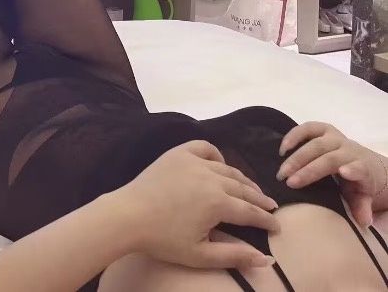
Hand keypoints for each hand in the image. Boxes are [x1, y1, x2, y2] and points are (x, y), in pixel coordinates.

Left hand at [111, 140, 277, 271]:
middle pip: (242, 188)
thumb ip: (235, 256)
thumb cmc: (164, 239)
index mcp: (218, 203)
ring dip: (242, 179)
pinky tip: (219, 165)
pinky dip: (216, 155)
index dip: (266, 220)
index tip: (278, 225)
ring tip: (251, 188)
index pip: (250, 212)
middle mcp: (211, 177)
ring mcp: (194, 161)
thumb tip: (268, 259)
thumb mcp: (200, 254)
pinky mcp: (178, 153)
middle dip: (259, 199)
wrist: (129, 215)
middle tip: (271, 206)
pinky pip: (204, 148)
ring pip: (227, 169)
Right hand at [277, 121, 387, 226]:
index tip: (343, 172)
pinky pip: (308, 128)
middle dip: (308, 169)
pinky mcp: (324, 129)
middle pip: (329, 157)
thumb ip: (362, 207)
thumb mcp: (363, 197)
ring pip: (315, 143)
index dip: (353, 169)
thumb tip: (363, 221)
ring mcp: (335, 137)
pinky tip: (283, 149)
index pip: (359, 168)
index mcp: (362, 167)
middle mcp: (349, 150)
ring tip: (283, 170)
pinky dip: (294, 136)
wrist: (364, 161)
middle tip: (289, 183)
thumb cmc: (359, 183)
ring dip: (296, 156)